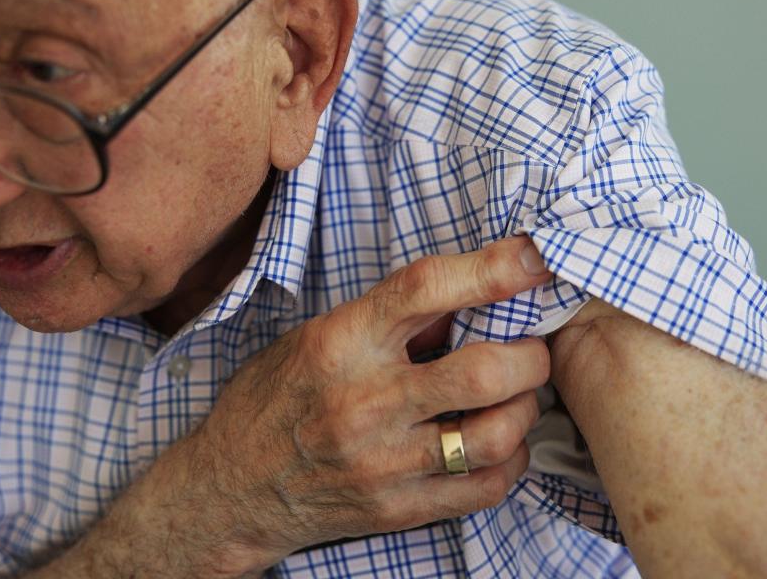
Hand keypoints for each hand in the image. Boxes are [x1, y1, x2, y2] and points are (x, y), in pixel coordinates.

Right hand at [197, 237, 553, 572]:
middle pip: (484, 371)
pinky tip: (495, 442)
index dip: (492, 268)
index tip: (535, 257)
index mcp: (341, 342)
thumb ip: (387, 317)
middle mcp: (365, 401)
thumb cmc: (275, 399)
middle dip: (529, 353)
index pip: (425, 289)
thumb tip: (466, 295)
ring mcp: (383, 462)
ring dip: (524, 408)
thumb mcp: (315, 335)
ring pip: (496, 433)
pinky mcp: (398, 509)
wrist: (231, 488)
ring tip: (515, 397)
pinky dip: (510, 459)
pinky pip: (487, 486)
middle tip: (530, 347)